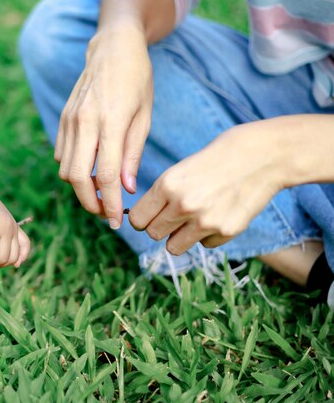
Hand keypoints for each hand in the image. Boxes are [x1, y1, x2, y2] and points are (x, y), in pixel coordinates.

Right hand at [56, 23, 152, 228]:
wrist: (112, 48)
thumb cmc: (137, 80)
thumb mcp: (144, 116)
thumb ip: (132, 154)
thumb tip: (126, 189)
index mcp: (110, 121)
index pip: (106, 175)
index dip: (110, 204)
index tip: (116, 221)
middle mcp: (84, 122)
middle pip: (77, 178)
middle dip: (90, 203)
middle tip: (105, 213)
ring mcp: (69, 120)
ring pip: (65, 169)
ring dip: (81, 187)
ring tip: (101, 189)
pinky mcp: (62, 119)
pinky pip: (61, 155)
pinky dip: (73, 169)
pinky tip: (91, 167)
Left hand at [129, 121, 286, 254]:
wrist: (263, 155)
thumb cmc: (218, 158)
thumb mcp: (181, 170)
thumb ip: (162, 195)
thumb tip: (143, 221)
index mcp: (167, 185)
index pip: (137, 220)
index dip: (142, 218)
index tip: (150, 215)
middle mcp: (183, 205)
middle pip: (153, 234)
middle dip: (161, 227)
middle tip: (174, 216)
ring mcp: (205, 221)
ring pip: (173, 247)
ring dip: (180, 236)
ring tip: (193, 219)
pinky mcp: (226, 231)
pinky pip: (204, 244)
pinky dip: (207, 235)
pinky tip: (219, 214)